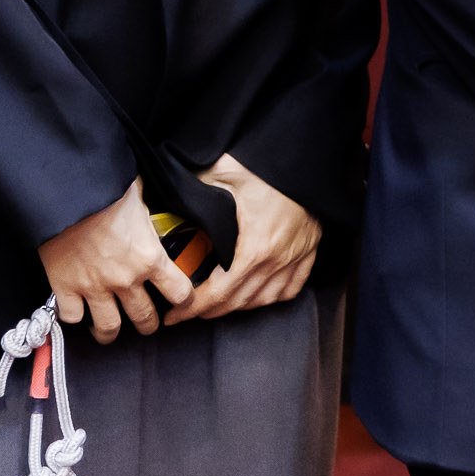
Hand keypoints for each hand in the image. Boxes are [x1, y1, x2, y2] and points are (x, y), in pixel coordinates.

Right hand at [37, 178, 195, 345]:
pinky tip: (78, 311)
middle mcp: (125, 279)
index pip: (180, 293)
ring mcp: (94, 286)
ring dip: (112, 333)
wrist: (66, 191)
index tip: (181, 301)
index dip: (184, 300)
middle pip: (144, 318)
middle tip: (146, 322)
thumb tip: (167, 199)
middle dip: (148, 324)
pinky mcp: (65, 287)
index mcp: (150, 257)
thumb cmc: (107, 187)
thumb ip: (154, 210)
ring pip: (109, 328)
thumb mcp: (142, 196)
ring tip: (110, 331)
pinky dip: (75, 317)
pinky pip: (73, 318)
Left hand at [166, 155, 321, 324]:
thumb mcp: (225, 170)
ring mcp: (295, 258)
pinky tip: (256, 295)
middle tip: (188, 311)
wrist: (307, 160)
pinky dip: (271, 297)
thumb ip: (195, 183)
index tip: (175, 315)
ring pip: (263, 300)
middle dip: (209, 311)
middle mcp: (276, 260)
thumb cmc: (268, 166)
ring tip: (218, 304)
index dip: (192, 308)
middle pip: (238, 301)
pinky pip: (290, 289)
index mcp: (254, 248)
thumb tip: (166, 188)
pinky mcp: (309, 251)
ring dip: (237, 307)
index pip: (218, 293)